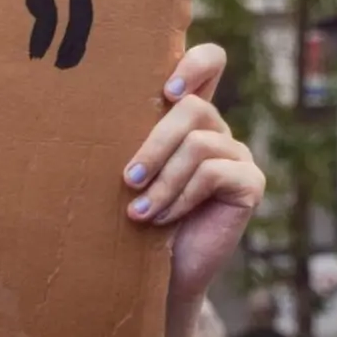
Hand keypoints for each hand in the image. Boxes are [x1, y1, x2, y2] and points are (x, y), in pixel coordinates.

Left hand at [120, 42, 263, 303]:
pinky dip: (182, 197)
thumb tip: (86, 107)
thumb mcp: (128, 171)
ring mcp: (237, 155)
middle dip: (154, 145)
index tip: (166, 89)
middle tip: (128, 180)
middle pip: (193, 107)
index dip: (194, 63)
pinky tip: (163, 219)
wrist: (155, 274)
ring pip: (199, 144)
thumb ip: (128, 136)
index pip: (209, 62)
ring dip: (163, 181)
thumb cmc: (131, 218)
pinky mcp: (250, 183)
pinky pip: (215, 173)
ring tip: (139, 212)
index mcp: (186, 117)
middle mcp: (216, 129)